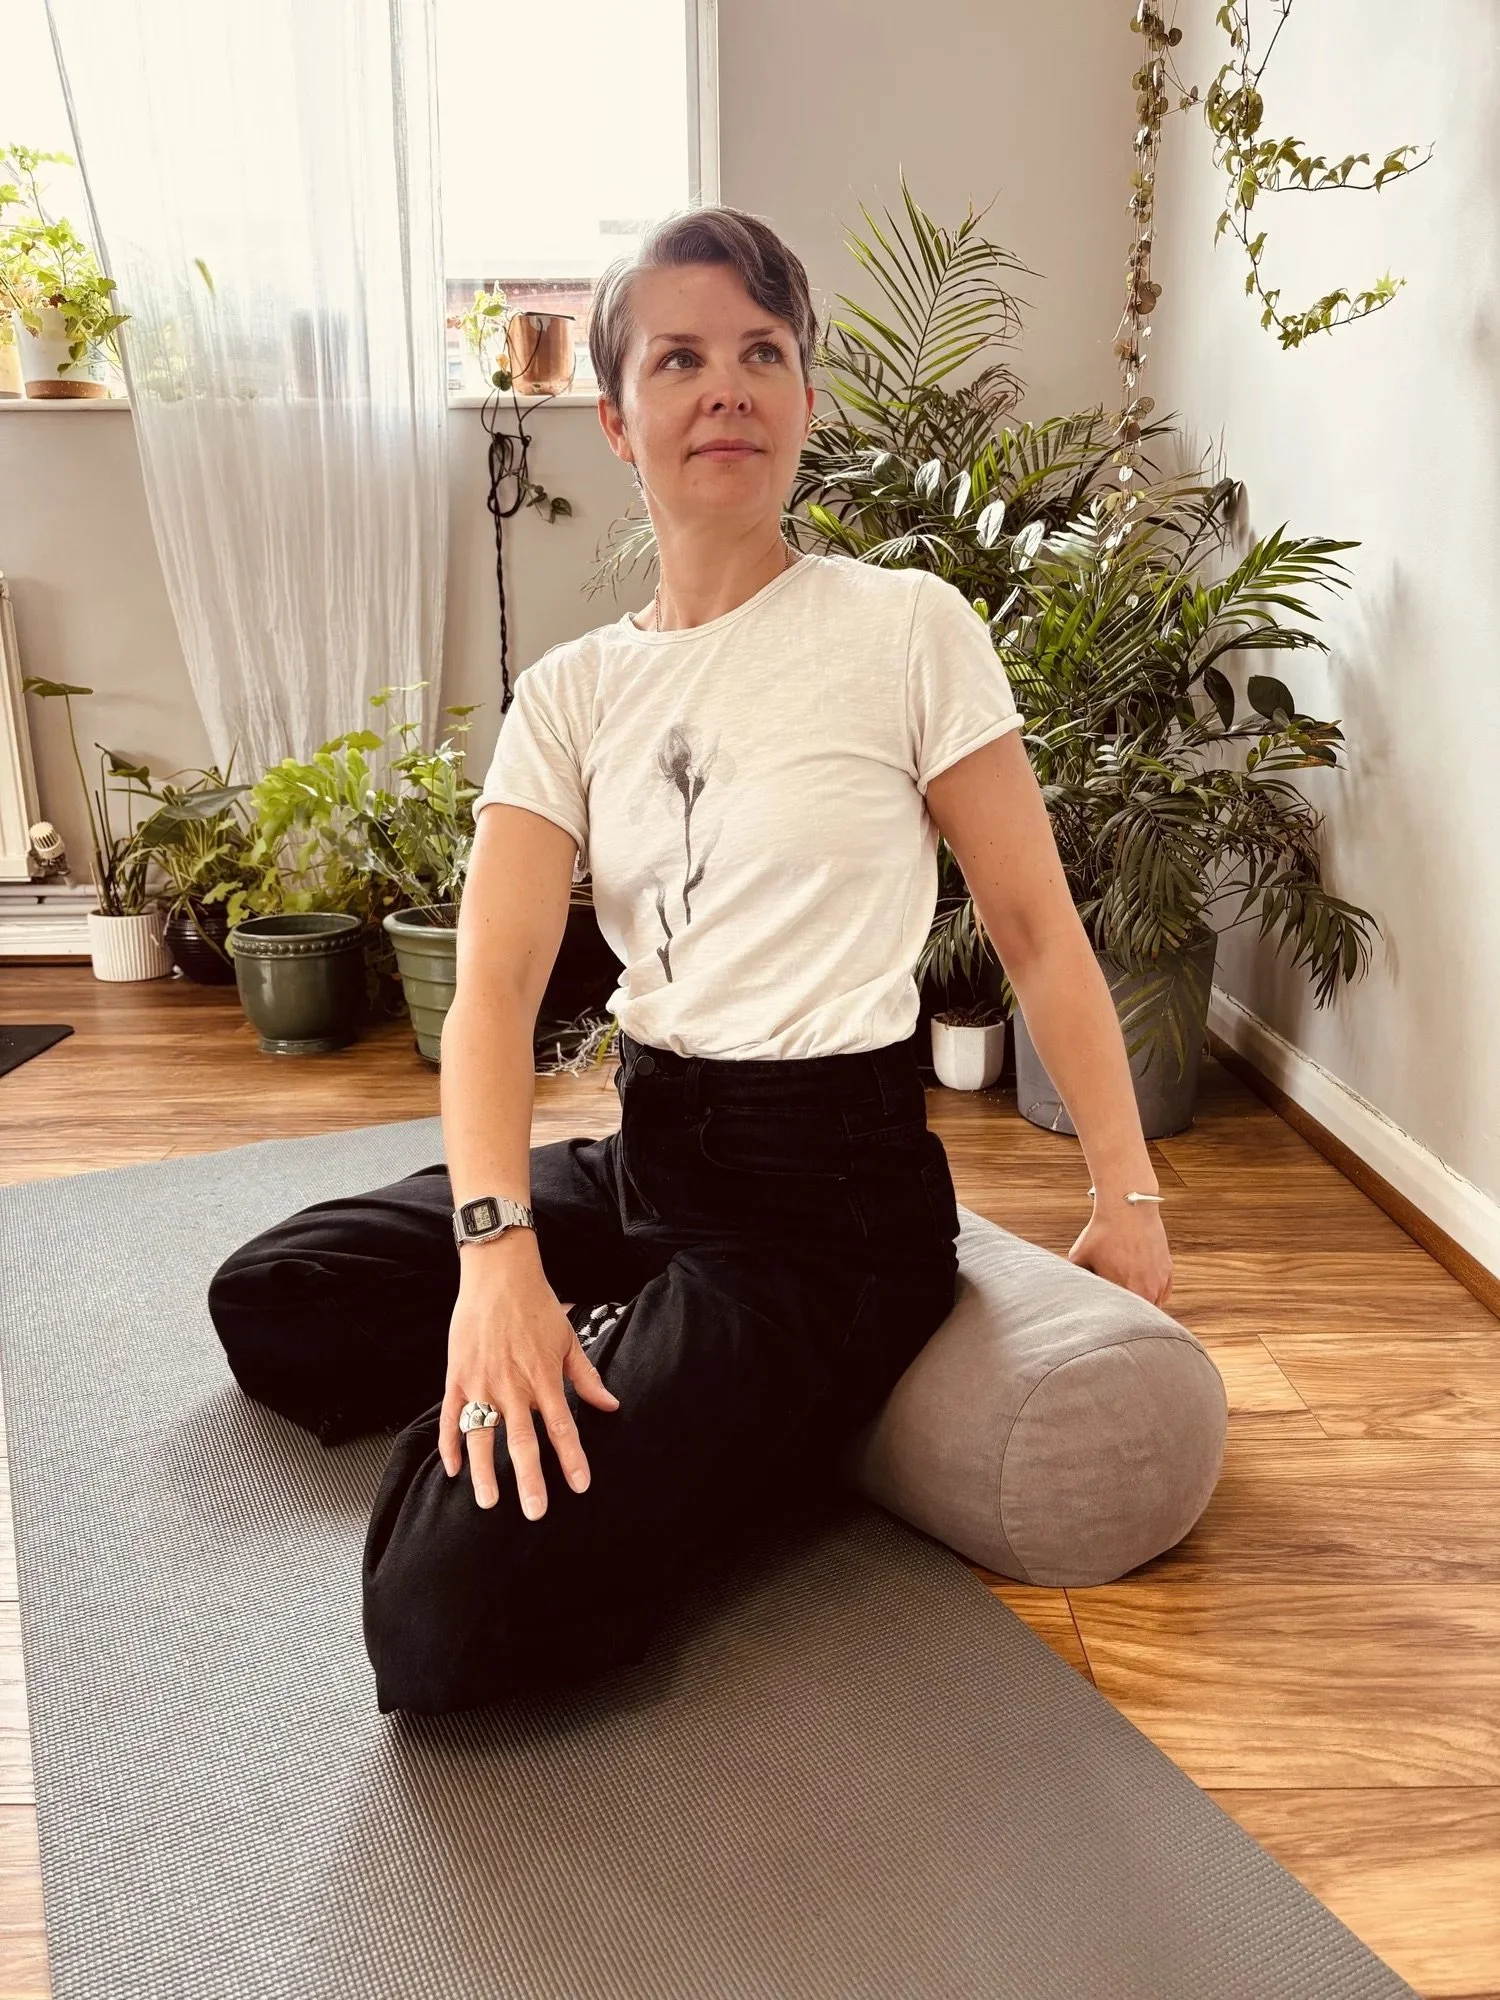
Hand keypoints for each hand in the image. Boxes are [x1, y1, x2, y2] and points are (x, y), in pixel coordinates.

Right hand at [439, 1254, 622, 1515]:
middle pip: (523, 1442)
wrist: (499, 1273)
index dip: (572, 1459)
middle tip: (535, 1512)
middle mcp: (513, 1386)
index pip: (562, 1427)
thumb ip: (587, 1379)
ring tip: (489, 1502)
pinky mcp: (457, 1375)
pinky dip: (450, 1444)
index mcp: (544, 1378)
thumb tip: (611, 1406)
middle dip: (529, 1480)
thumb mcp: (568, 1340)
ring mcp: (481, 1382)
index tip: (579, 1485)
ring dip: (485, 1471)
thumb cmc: (537, 1305)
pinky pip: (452, 1416)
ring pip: (482, 1436)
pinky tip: (453, 1470)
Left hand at [1067, 1199, 1172, 1307]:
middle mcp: (1146, 1292)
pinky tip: (1142, 1289)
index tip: (1100, 1312)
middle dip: (1125, 1313)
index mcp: (1124, 1293)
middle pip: (1136, 1315)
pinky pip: (1162, 1293)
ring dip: (1141, 1305)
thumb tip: (1068, 1289)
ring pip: (1151, 1306)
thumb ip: (1076, 1277)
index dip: (1108, 1317)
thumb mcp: (1078, 1256)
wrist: (1126, 1206)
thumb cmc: (1101, 1231)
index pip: (1117, 1318)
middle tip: (1113, 1307)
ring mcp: (1159, 1282)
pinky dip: (1154, 1293)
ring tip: (1127, 1299)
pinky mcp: (1168, 1271)